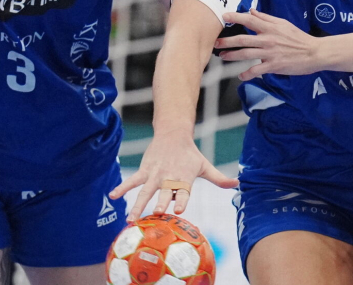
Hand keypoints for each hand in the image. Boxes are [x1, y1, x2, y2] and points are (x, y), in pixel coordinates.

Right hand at [109, 129, 237, 221]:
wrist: (174, 133)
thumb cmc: (191, 154)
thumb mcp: (205, 166)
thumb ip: (219, 178)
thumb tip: (238, 184)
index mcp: (184, 178)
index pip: (184, 191)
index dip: (182, 199)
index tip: (180, 209)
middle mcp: (169, 177)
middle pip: (164, 192)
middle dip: (160, 203)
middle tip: (156, 214)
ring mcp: (155, 174)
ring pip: (145, 191)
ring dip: (137, 204)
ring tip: (130, 219)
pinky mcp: (144, 170)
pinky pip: (132, 180)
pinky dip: (122, 188)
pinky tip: (113, 196)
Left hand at [215, 10, 319, 79]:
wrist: (314, 53)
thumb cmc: (299, 38)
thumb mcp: (284, 24)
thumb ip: (267, 18)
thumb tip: (252, 11)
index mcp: (271, 28)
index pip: (250, 20)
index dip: (236, 17)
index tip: (224, 16)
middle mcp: (268, 39)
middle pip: (243, 39)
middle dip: (227, 41)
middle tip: (216, 43)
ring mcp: (270, 53)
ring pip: (246, 54)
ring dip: (232, 56)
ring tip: (223, 57)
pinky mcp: (274, 65)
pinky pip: (257, 70)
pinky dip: (247, 74)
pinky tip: (241, 76)